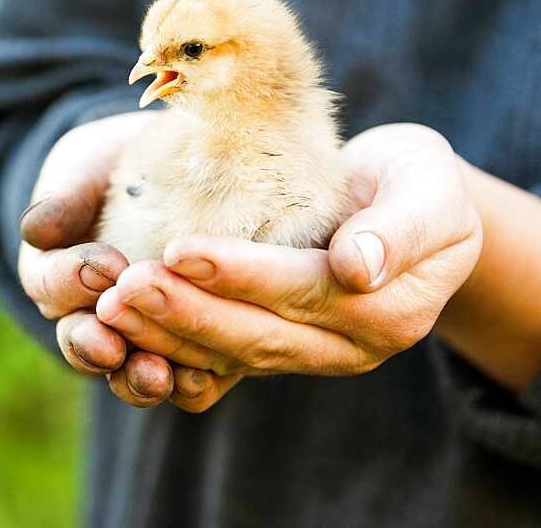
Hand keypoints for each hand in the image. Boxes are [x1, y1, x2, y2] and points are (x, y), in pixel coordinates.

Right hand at [19, 112, 231, 407]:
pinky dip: (189, 384)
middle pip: (81, 344)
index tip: (103, 265)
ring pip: (127, 373)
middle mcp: (92, 316)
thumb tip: (36, 230)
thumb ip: (65, 196)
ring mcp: (141, 338)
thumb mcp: (87, 167)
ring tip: (157, 374)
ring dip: (138, 378)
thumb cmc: (121, 164)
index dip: (69, 280)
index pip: (48, 284)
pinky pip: (182, 380)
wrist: (183, 167)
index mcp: (57, 272)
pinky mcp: (190, 348)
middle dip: (93, 347)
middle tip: (109, 345)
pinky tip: (204, 377)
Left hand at [96, 124, 483, 409]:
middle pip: (259, 336)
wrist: (407, 206)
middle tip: (120, 290)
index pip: (305, 293)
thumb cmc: (418, 182)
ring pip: (233, 356)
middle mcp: (348, 347)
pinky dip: (172, 345)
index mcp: (389, 310)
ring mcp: (311, 354)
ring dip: (168, 334)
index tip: (179, 249)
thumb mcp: (430, 189)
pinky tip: (124, 326)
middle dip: (187, 313)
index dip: (242, 275)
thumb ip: (402, 229)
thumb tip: (357, 270)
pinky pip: (221, 358)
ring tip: (109, 307)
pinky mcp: (279, 347)